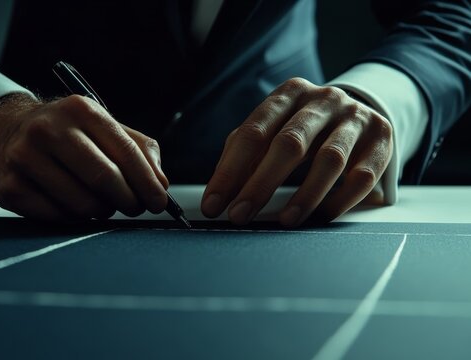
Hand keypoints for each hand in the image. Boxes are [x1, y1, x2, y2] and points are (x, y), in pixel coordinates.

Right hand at [0, 93, 168, 220]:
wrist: (6, 131)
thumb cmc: (66, 134)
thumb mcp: (102, 127)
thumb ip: (138, 150)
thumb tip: (160, 184)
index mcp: (79, 110)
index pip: (125, 151)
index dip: (147, 182)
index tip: (159, 201)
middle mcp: (48, 129)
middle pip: (104, 179)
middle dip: (129, 201)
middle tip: (135, 208)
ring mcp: (24, 158)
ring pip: (82, 204)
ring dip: (101, 211)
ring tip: (100, 202)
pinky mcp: (10, 187)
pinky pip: (58, 217)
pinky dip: (74, 217)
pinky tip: (72, 204)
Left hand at [201, 77, 392, 226]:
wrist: (360, 112)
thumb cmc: (304, 128)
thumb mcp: (273, 130)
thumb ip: (245, 155)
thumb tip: (218, 194)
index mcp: (288, 94)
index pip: (253, 132)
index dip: (230, 171)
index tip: (214, 204)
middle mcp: (323, 100)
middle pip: (289, 143)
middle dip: (260, 184)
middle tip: (240, 215)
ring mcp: (355, 118)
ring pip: (329, 159)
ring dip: (304, 196)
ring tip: (284, 221)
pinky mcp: (382, 139)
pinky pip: (362, 175)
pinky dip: (340, 200)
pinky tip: (322, 217)